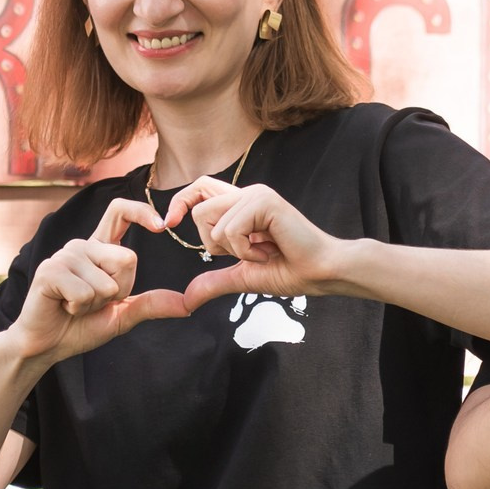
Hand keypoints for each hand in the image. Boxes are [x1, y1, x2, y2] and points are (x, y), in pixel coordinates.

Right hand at [6, 199, 191, 366]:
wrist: (47, 346)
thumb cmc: (81, 327)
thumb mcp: (122, 314)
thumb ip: (151, 304)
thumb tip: (188, 304)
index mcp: (99, 249)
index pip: (119, 212)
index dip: (141, 212)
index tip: (161, 225)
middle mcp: (82, 245)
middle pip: (127, 259)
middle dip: (119, 291)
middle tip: (92, 301)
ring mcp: (64, 255)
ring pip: (107, 282)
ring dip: (95, 304)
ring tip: (74, 305)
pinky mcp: (50, 270)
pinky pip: (85, 292)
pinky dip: (79, 308)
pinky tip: (63, 307)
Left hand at [161, 179, 350, 311]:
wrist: (320, 273)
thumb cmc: (290, 271)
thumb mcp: (242, 278)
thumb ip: (214, 282)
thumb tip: (186, 300)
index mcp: (241, 205)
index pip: (200, 188)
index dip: (180, 201)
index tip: (169, 223)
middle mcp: (246, 194)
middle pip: (199, 210)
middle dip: (213, 243)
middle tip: (247, 252)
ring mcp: (255, 195)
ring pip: (212, 223)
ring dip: (235, 251)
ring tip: (264, 252)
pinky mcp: (263, 202)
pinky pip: (230, 230)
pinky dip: (245, 251)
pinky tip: (270, 250)